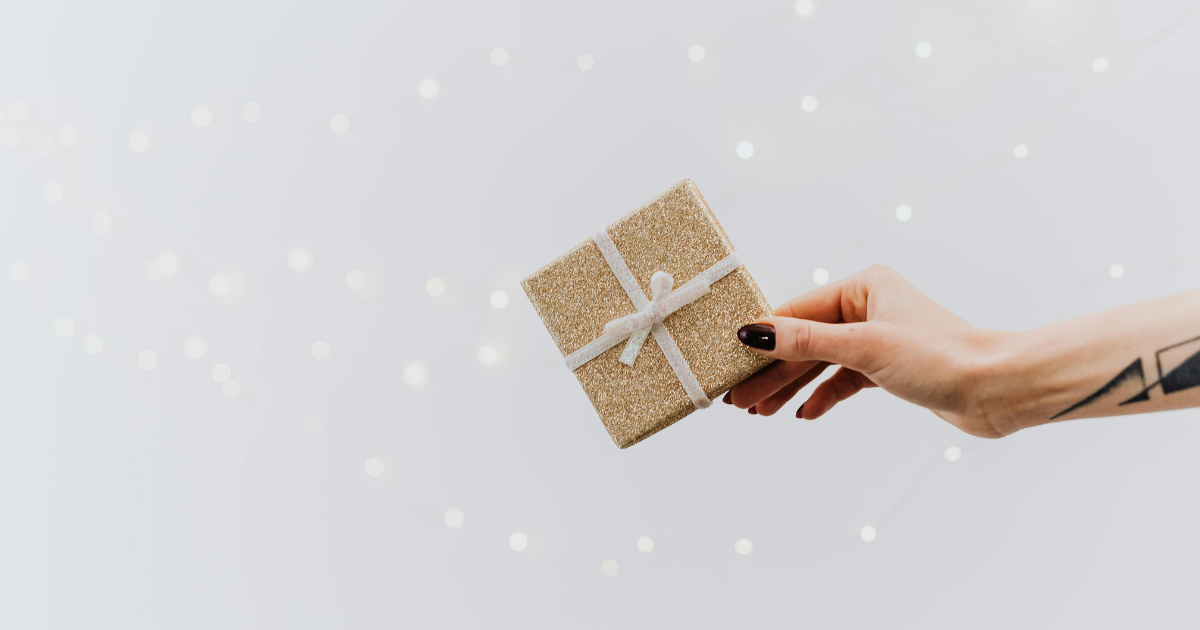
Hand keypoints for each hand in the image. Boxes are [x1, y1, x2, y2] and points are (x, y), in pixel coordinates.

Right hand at [727, 265, 1015, 437]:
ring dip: (791, 388)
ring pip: (820, 363)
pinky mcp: (888, 367)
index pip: (796, 312)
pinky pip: (842, 379)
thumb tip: (754, 332)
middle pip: (804, 341)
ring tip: (760, 413)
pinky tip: (804, 414)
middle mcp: (868, 307)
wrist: (997, 389)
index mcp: (863, 287)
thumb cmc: (942, 357)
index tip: (729, 361)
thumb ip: (805, 341)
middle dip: (771, 372)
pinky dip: (823, 396)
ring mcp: (878, 338)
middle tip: (738, 399)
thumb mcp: (865, 347)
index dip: (762, 339)